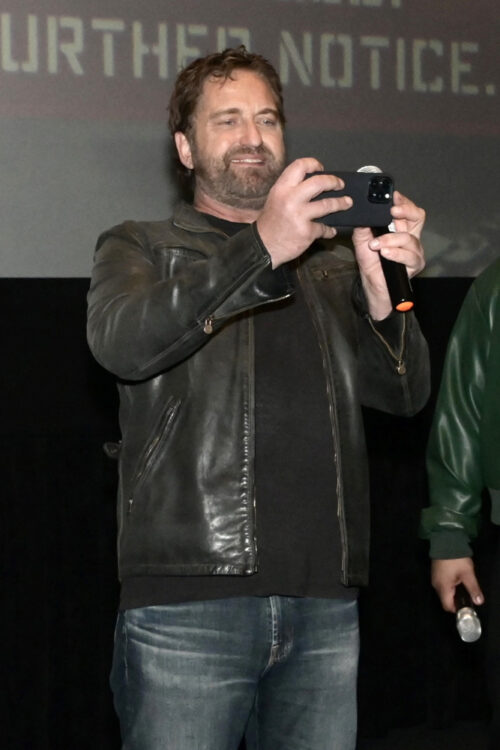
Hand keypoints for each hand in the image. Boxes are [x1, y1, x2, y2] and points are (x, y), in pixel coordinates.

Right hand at [257, 158, 352, 267]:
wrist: (264, 247)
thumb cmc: (271, 223)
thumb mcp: (276, 199)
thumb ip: (292, 189)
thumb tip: (314, 181)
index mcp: (282, 188)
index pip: (300, 166)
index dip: (314, 164)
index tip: (321, 169)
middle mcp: (290, 199)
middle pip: (319, 182)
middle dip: (334, 182)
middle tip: (340, 185)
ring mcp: (299, 216)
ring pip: (327, 204)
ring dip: (341, 203)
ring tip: (347, 203)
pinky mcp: (307, 231)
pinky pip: (324, 227)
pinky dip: (329, 229)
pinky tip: (329, 230)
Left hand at [352, 191, 425, 318]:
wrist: (373, 286)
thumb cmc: (371, 263)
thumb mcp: (361, 242)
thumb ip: (363, 227)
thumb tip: (362, 213)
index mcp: (400, 228)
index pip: (408, 209)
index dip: (402, 202)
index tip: (392, 197)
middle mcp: (410, 237)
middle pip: (418, 217)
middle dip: (406, 211)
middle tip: (392, 212)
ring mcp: (414, 251)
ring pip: (409, 238)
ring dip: (390, 239)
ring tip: (375, 244)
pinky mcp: (415, 265)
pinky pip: (409, 256)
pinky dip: (396, 253)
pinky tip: (385, 253)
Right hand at [431, 558, 484, 612]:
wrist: (445, 541)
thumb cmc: (456, 558)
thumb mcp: (468, 574)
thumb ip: (473, 589)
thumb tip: (479, 601)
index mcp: (443, 587)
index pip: (447, 606)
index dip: (457, 609)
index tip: (466, 605)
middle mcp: (436, 585)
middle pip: (445, 600)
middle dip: (456, 600)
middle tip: (466, 594)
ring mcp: (434, 578)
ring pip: (443, 592)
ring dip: (452, 592)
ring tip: (462, 584)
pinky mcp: (435, 573)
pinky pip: (441, 584)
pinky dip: (449, 585)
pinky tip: (456, 578)